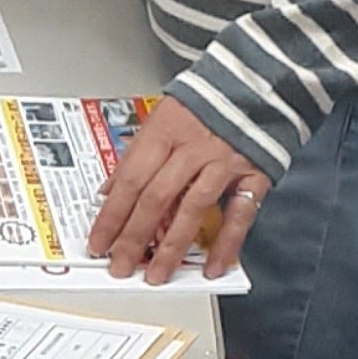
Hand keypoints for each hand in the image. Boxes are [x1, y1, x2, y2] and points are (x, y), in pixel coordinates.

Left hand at [87, 97, 268, 286]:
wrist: (258, 85)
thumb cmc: (206, 103)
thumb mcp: (161, 119)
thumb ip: (136, 156)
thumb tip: (108, 191)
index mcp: (165, 131)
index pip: (130, 180)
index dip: (112, 215)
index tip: (99, 242)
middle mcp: (193, 147)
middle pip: (156, 198)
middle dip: (135, 237)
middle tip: (121, 265)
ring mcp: (224, 162)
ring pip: (192, 209)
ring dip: (172, 247)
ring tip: (157, 274)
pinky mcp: (253, 174)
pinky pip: (239, 215)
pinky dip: (226, 244)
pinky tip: (212, 266)